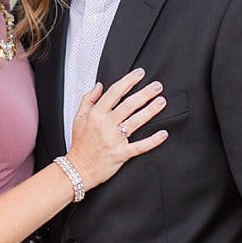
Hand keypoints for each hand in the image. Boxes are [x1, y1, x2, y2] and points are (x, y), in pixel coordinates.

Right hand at [66, 69, 168, 191]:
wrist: (78, 168)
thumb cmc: (80, 144)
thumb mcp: (78, 117)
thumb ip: (88, 99)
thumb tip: (99, 86)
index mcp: (96, 114)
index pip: (114, 92)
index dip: (128, 81)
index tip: (139, 74)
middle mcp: (105, 125)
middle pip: (128, 105)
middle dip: (144, 93)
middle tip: (157, 86)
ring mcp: (114, 139)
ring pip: (135, 122)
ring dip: (150, 110)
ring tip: (161, 102)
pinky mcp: (121, 154)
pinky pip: (140, 146)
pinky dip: (152, 140)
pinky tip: (163, 133)